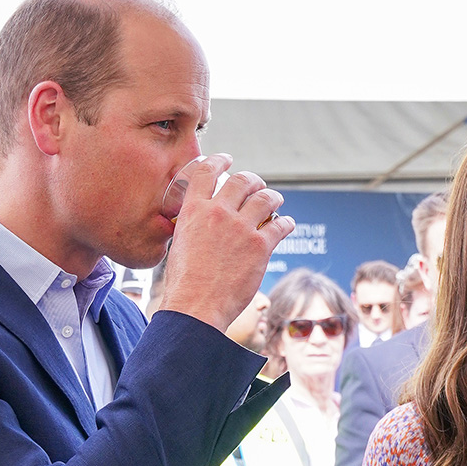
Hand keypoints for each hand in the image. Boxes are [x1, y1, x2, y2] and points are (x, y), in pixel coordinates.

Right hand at [160, 154, 294, 333]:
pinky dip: (286, 222)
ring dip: (273, 197)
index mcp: (194, 210)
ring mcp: (241, 228)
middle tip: (257, 185)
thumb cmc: (184, 285)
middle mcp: (218, 212)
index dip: (220, 160)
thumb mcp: (179, 246)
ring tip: (276, 200)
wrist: (196, 306)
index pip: (206, 171)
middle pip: (241, 180)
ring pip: (265, 198)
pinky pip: (280, 225)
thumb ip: (192, 229)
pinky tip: (287, 224)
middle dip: (253, 180)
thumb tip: (199, 228)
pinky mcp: (260, 246)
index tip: (227, 159)